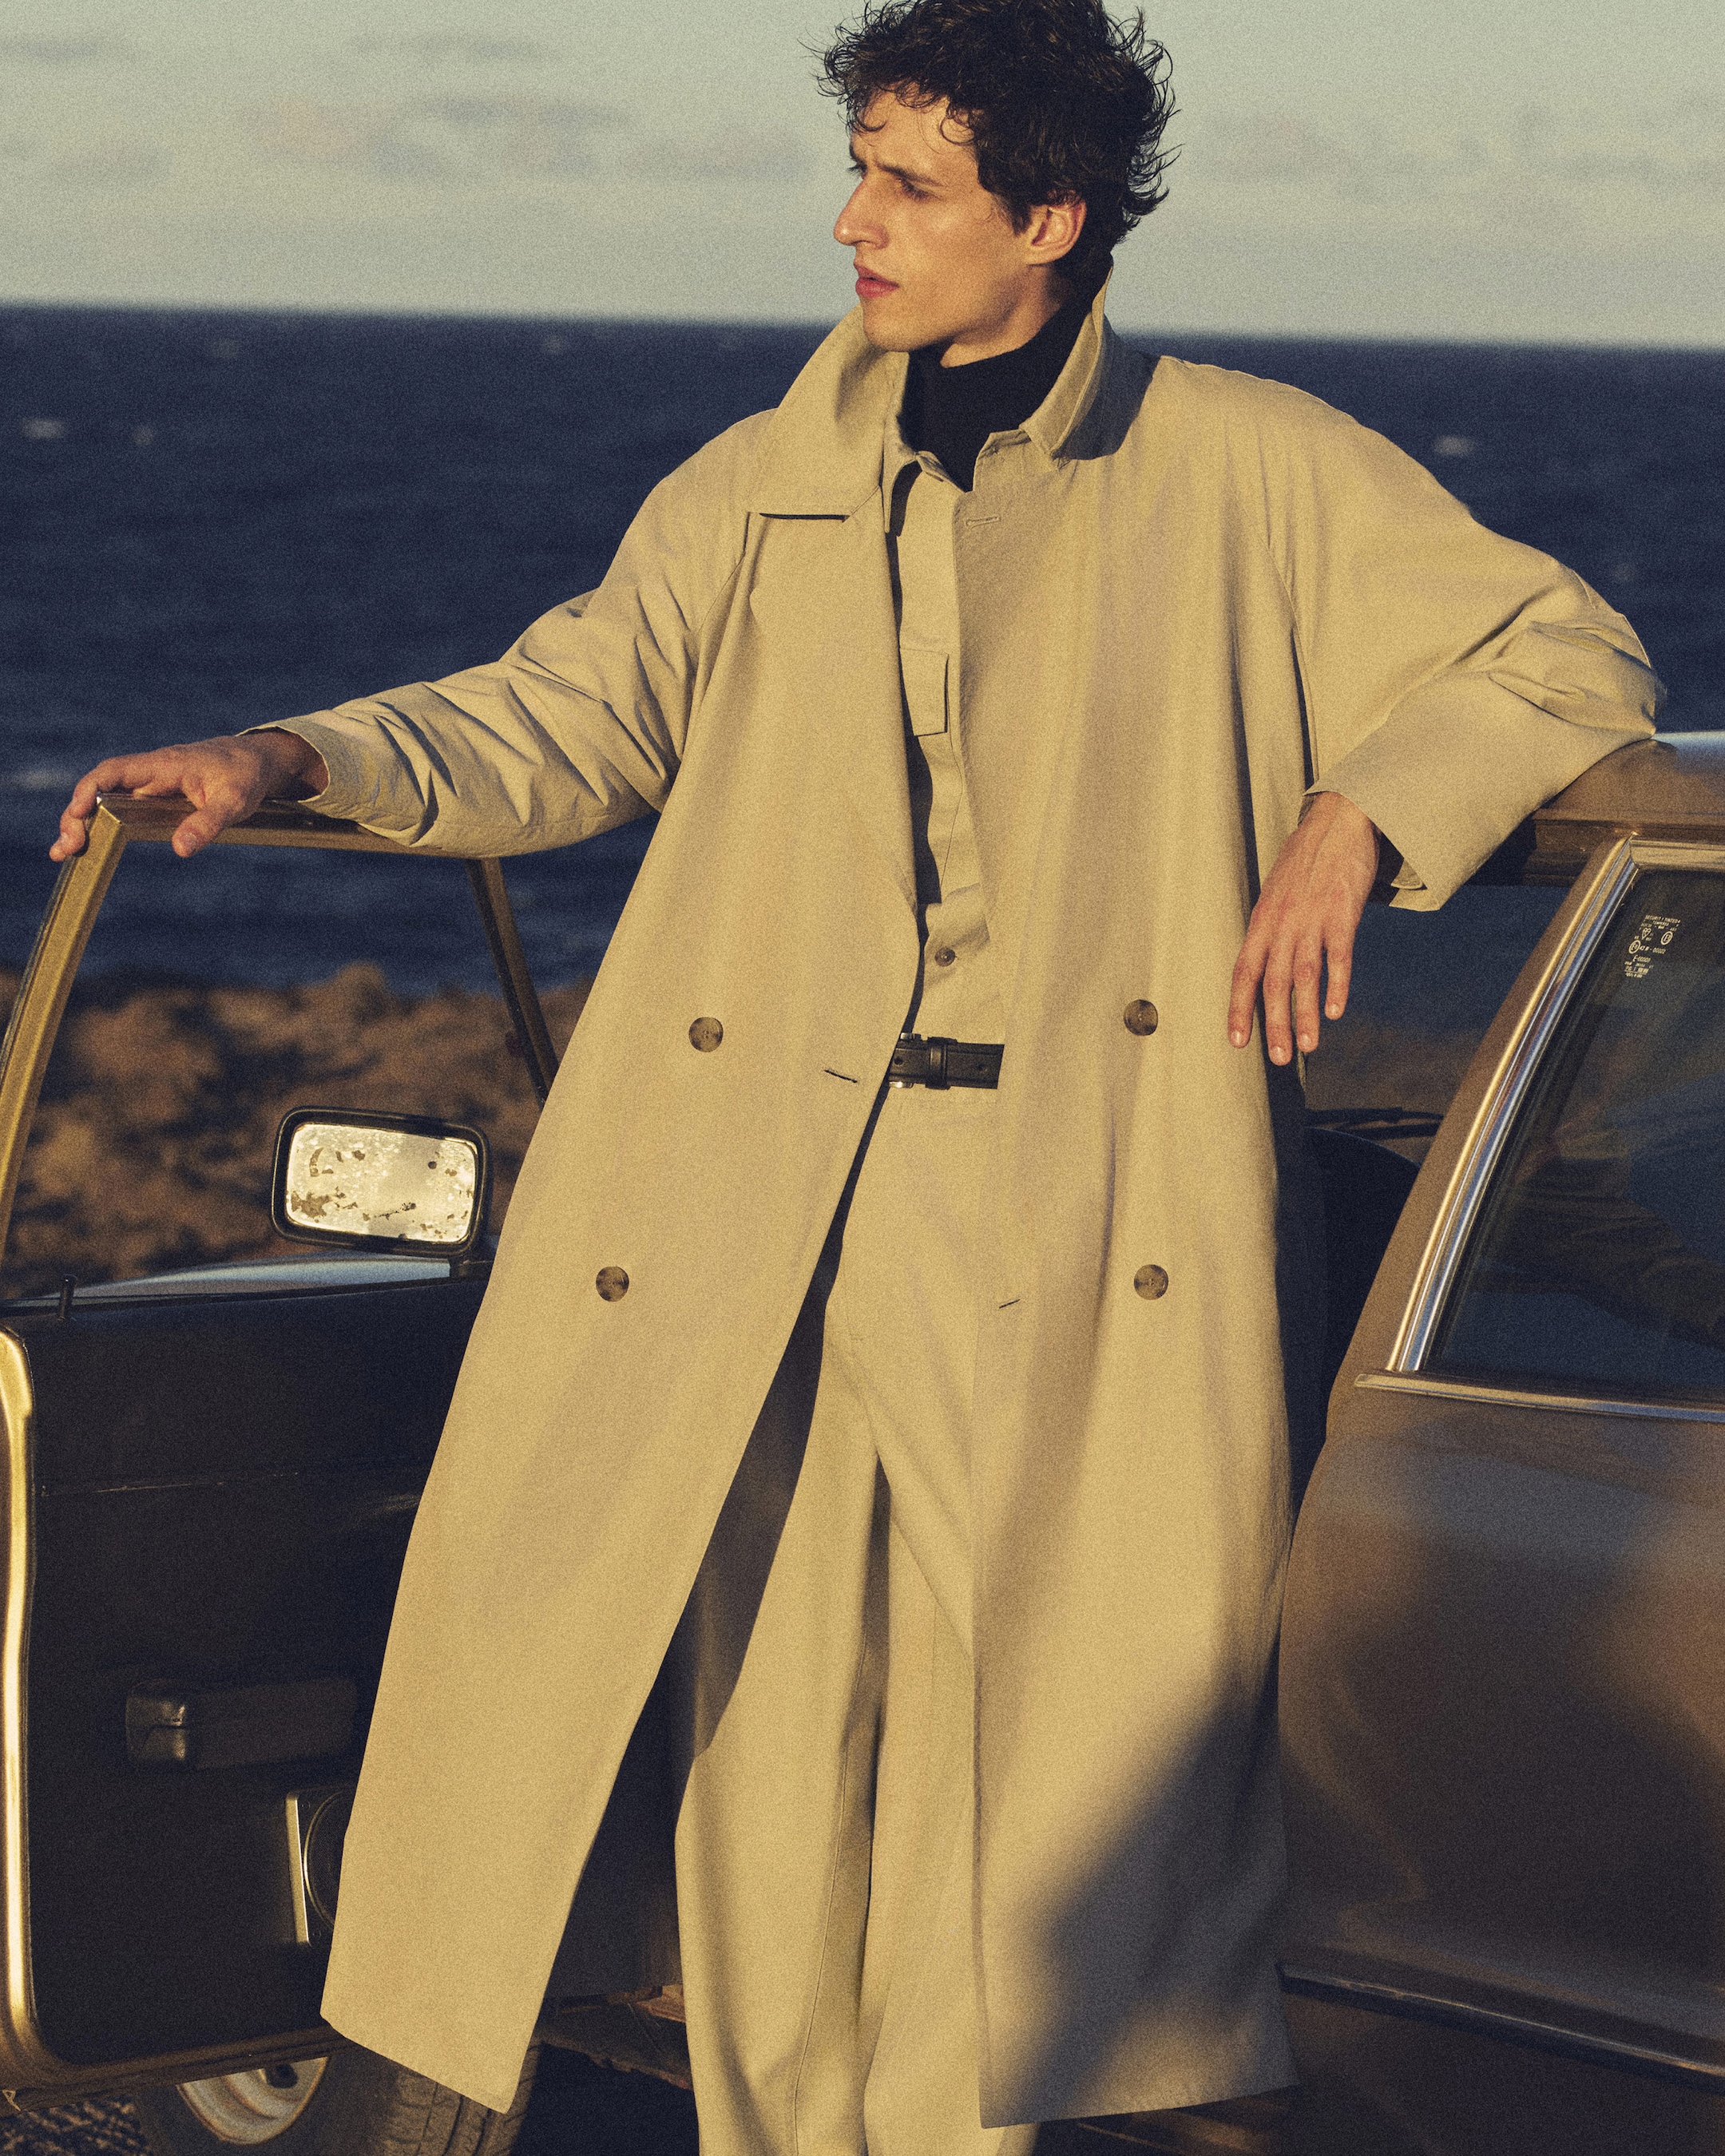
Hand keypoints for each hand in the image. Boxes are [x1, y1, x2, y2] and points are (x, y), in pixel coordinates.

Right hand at [50, 730, 329, 862]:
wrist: (256, 762)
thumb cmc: (246, 776)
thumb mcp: (236, 801)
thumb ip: (209, 823)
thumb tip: (180, 849)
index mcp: (164, 765)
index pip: (114, 771)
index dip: (90, 789)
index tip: (77, 813)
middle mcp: (149, 773)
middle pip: (100, 789)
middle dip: (78, 815)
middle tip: (67, 848)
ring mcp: (149, 786)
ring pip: (106, 802)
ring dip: (83, 825)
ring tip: (65, 854)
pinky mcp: (154, 799)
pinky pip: (121, 811)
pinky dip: (102, 827)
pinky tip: (87, 848)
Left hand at [1228, 791, 1380, 1064]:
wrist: (1339, 821)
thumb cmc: (1306, 862)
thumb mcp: (1277, 894)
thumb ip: (1271, 930)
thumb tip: (1266, 966)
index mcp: (1261, 921)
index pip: (1243, 972)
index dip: (1238, 1008)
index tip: (1237, 1042)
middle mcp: (1281, 922)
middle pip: (1273, 982)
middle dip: (1273, 1023)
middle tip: (1276, 1058)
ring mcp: (1311, 917)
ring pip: (1303, 975)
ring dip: (1303, 1014)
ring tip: (1306, 1047)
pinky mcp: (1342, 912)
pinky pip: (1338, 956)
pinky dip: (1336, 985)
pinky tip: (1334, 1011)